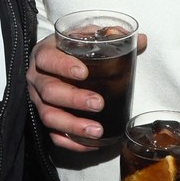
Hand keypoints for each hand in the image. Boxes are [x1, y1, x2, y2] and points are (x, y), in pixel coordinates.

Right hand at [27, 32, 146, 150]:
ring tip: (97, 130)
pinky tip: (91, 144)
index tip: (83, 72)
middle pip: (49, 91)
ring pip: (49, 116)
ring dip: (73, 125)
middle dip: (74, 99)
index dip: (62, 66)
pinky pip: (54, 135)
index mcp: (45, 54)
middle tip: (98, 103)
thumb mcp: (87, 37)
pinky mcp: (44, 119)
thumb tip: (141, 40)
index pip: (47, 59)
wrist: (55, 62)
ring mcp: (39, 101)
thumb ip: (111, 36)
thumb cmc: (72, 50)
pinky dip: (71, 142)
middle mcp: (38, 78)